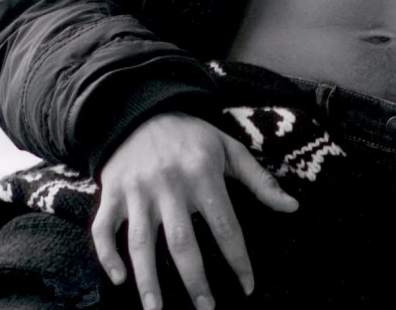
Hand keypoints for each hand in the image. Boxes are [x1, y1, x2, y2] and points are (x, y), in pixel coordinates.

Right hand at [91, 111, 298, 309]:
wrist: (143, 109)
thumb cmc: (192, 135)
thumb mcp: (229, 148)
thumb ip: (259, 179)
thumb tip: (292, 207)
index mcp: (202, 173)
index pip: (225, 224)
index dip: (238, 259)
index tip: (247, 286)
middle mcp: (169, 184)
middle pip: (182, 241)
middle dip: (194, 281)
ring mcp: (138, 190)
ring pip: (140, 242)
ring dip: (148, 280)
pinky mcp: (112, 193)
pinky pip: (103, 229)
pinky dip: (107, 256)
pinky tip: (119, 280)